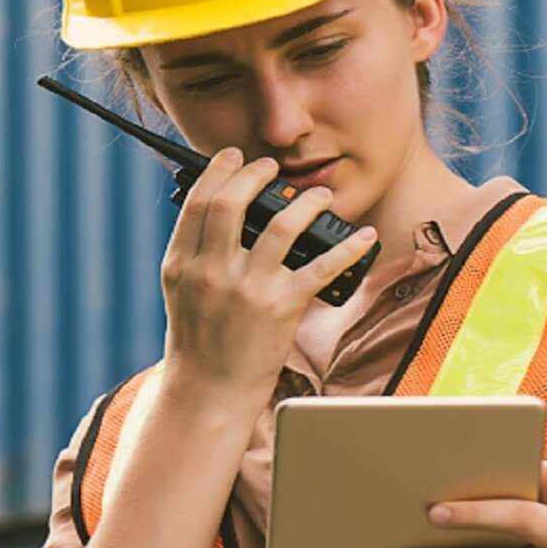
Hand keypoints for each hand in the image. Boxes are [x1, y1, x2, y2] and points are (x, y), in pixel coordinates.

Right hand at [158, 147, 376, 403]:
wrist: (209, 390)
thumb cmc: (198, 340)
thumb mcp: (182, 290)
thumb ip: (196, 252)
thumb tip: (219, 209)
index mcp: (181, 264)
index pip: (197, 202)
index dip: (217, 171)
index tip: (232, 157)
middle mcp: (212, 271)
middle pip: (231, 202)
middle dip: (254, 174)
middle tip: (270, 167)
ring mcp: (247, 288)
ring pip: (282, 225)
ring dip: (306, 202)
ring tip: (318, 195)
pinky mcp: (281, 307)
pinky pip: (322, 266)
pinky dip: (349, 247)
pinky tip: (365, 236)